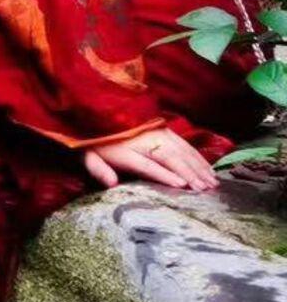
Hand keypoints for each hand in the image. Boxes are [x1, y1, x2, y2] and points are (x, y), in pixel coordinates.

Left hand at [82, 126, 219, 194]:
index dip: (165, 175)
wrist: (99, 111)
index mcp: (126, 149)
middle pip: (170, 157)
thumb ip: (97, 169)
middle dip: (189, 173)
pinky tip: (208, 170)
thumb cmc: (96, 142)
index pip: (148, 165)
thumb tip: (110, 184)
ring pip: (182, 150)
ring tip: (212, 183)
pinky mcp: (165, 130)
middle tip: (205, 189)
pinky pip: (185, 145)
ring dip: (199, 167)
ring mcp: (157, 133)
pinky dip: (198, 158)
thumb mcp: (89, 156)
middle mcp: (145, 139)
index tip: (181, 185)